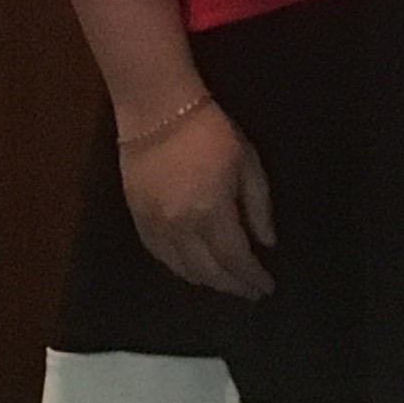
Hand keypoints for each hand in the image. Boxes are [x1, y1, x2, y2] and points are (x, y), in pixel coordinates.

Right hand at [119, 101, 274, 297]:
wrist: (158, 110)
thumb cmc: (211, 133)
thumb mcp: (248, 164)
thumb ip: (258, 208)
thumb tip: (267, 243)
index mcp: (211, 212)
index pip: (234, 258)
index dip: (251, 277)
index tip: (266, 288)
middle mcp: (179, 226)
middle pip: (207, 270)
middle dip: (231, 285)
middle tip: (249, 292)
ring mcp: (153, 223)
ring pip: (179, 267)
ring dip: (204, 281)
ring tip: (225, 283)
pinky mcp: (135, 216)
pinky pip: (157, 253)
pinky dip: (177, 267)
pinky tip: (191, 269)